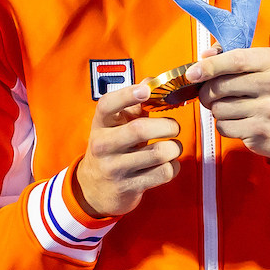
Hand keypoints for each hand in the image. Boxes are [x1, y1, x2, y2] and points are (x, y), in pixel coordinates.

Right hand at [76, 84, 181, 217]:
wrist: (94, 188)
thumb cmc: (113, 146)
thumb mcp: (117, 124)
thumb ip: (134, 102)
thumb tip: (152, 81)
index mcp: (100, 124)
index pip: (107, 105)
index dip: (127, 94)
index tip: (146, 90)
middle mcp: (103, 145)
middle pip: (140, 129)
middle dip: (168, 125)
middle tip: (174, 127)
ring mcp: (114, 168)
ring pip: (159, 153)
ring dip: (175, 147)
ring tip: (173, 146)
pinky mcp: (129, 187)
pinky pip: (164, 172)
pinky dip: (174, 166)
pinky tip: (168, 163)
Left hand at [188, 47, 269, 165]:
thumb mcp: (264, 69)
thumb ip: (234, 57)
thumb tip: (205, 55)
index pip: (235, 59)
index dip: (209, 66)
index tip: (192, 73)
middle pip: (220, 86)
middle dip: (207, 93)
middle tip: (212, 95)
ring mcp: (268, 108)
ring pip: (219, 108)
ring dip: (218, 110)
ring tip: (232, 108)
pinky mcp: (260, 130)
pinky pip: (224, 127)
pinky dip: (225, 125)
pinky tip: (239, 121)